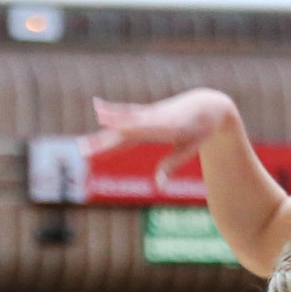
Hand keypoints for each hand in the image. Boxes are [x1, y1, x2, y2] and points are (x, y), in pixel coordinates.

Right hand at [84, 90, 236, 189]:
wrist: (207, 105)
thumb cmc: (201, 129)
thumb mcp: (191, 148)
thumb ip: (173, 164)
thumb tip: (159, 186)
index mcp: (165, 127)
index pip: (138, 131)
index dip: (119, 130)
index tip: (104, 130)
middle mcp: (153, 119)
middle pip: (123, 130)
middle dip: (102, 141)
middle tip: (83, 149)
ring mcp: (148, 114)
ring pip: (121, 121)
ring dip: (101, 130)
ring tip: (84, 135)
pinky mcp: (146, 113)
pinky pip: (126, 113)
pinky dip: (112, 112)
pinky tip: (98, 109)